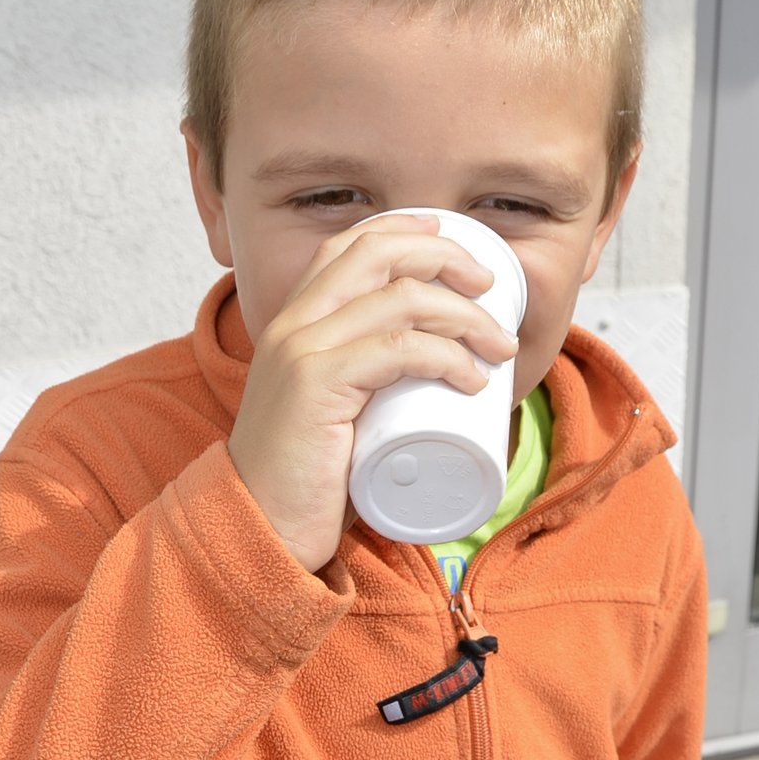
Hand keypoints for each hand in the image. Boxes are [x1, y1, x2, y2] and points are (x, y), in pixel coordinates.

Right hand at [227, 215, 518, 574]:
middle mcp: (293, 325)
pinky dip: (446, 356)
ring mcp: (301, 351)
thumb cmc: (306, 482)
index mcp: (293, 323)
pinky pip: (396, 349)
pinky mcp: (316, 386)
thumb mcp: (333, 414)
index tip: (450, 242)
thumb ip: (364, 387)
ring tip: (500, 348)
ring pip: (400, 299)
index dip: (401, 230)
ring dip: (465, 315)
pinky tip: (472, 379)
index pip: (345, 246)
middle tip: (489, 290)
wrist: (258, 529)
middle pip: (376, 254)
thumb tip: (432, 382)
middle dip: (444, 258)